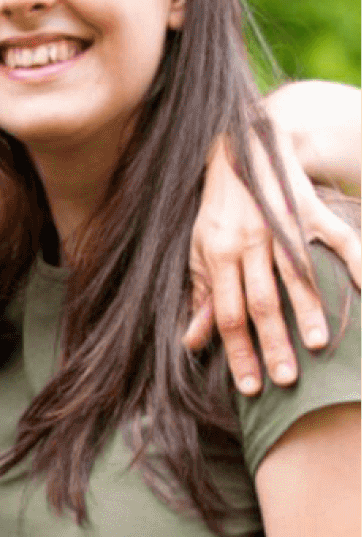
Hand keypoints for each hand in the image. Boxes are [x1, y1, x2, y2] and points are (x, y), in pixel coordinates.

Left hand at [184, 127, 359, 395]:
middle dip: (273, 342)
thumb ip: (200, 295)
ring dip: (307, 311)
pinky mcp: (310, 211)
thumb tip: (192, 342)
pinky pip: (338, 239)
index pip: (227, 312)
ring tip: (318, 346)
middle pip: (262, 300)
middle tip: (287, 380)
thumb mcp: (199, 249)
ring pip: (297, 275)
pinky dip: (356, 261)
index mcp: (220, 254)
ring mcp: (282, 227)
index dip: (238, 350)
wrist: (243, 149)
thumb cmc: (220, 209)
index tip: (250, 387)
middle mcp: (250, 242)